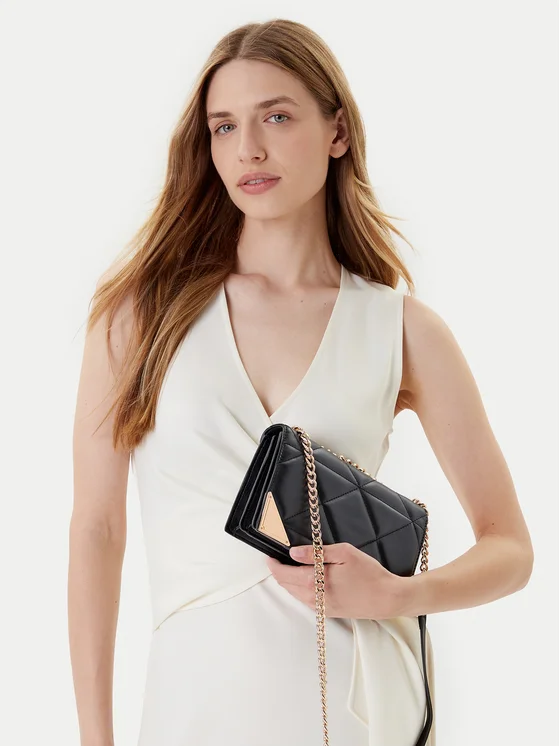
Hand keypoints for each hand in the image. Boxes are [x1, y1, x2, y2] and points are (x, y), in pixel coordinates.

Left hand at [266, 542, 407, 619]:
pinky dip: (300, 590)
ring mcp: (321, 608)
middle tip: (279, 559)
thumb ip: (316, 552)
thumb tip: (293, 552)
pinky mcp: (328, 613)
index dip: (273, 565)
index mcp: (315, 582)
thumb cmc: (369, 573)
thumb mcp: (344, 553)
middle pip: (286, 586)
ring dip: (288, 582)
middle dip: (279, 573)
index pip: (284, 575)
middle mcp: (314, 598)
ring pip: (294, 595)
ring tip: (291, 567)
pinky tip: (307, 580)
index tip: (269, 556)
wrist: (387, 598)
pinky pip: (306, 601)